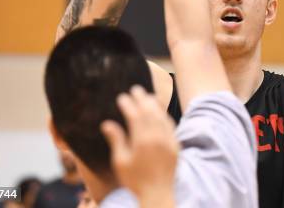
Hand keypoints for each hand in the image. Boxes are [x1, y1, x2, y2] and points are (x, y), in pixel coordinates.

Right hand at [101, 85, 178, 202]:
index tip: (121, 97)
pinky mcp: (175, 145)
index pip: (135, 116)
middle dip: (141, 98)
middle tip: (135, 89)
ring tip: (147, 95)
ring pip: (161, 116)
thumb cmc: (135, 180)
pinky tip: (159, 111)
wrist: (158, 194)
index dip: (128, 104)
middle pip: (149, 112)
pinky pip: (170, 125)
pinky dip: (164, 115)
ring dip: (154, 104)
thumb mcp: (121, 162)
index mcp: (142, 141)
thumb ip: (117, 140)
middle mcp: (157, 138)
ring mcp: (168, 140)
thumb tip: (107, 123)